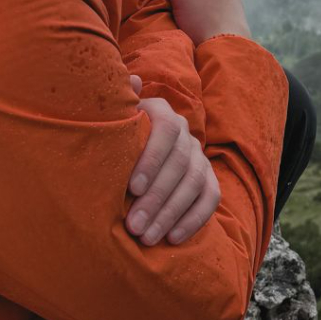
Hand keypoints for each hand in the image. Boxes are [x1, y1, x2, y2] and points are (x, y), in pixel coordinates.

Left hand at [125, 74, 220, 245]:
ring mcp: (198, 155)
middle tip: (134, 226)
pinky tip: (172, 238)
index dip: (151, 158)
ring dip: (171, 212)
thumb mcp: (109, 121)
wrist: (128, 153)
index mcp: (161, 112)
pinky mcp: (207, 178)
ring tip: (147, 237)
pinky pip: (210, 197)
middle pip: (180, 162)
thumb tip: (133, 81)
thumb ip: (115, 106)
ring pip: (194, 182)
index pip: (165, 130)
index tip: (131, 188)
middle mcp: (184, 132)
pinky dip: (194, 219)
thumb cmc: (111, 140)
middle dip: (157, 197)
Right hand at [162, 0, 251, 45]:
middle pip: (197, 1)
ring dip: (194, 25)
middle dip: (186, 11)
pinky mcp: (235, 34)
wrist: (224, 51)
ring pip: (203, 17)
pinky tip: (201, 42)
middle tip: (181, 24)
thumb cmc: (202, 19)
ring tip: (191, 34)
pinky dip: (204, 35)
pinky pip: (212, 31)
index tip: (175, 10)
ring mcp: (235, 16)